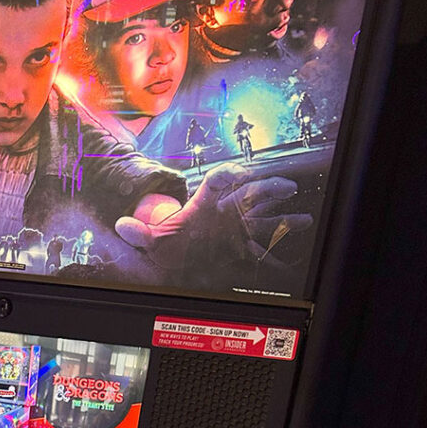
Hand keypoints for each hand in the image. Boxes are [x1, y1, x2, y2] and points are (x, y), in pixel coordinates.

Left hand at [114, 164, 312, 270]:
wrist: (177, 255)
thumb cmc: (169, 243)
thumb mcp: (152, 240)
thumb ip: (139, 233)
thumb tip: (122, 225)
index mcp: (204, 203)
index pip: (217, 182)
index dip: (226, 174)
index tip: (236, 172)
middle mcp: (224, 211)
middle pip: (250, 193)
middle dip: (269, 188)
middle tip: (286, 186)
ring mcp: (236, 226)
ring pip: (263, 215)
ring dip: (284, 214)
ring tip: (303, 217)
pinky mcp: (241, 243)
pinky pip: (263, 242)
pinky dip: (279, 241)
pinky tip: (297, 237)